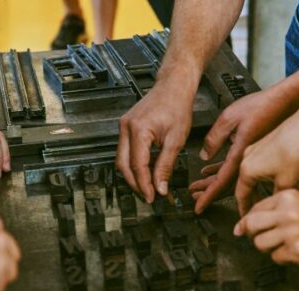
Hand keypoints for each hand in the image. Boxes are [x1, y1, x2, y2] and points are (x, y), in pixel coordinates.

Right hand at [115, 82, 192, 202]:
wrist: (174, 87)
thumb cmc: (177, 106)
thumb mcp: (176, 140)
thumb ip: (166, 166)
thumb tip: (161, 187)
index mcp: (139, 130)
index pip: (138, 166)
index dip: (144, 185)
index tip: (152, 197)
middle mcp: (126, 127)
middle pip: (123, 165)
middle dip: (135, 183)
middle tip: (148, 195)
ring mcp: (124, 126)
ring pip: (121, 159)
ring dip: (133, 175)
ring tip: (148, 186)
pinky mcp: (126, 126)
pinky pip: (125, 150)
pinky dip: (133, 163)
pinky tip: (145, 170)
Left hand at [190, 89, 294, 213]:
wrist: (287, 102)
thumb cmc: (263, 106)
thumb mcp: (230, 117)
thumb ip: (215, 137)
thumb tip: (205, 155)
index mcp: (241, 155)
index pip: (221, 182)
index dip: (208, 196)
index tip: (199, 207)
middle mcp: (249, 162)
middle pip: (225, 184)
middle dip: (207, 192)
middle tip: (194, 196)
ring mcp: (253, 158)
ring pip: (230, 178)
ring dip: (213, 182)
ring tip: (198, 187)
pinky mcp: (255, 153)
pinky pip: (237, 168)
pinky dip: (222, 171)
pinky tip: (211, 170)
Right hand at [234, 116, 298, 215]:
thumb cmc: (295, 148)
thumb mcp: (286, 183)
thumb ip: (276, 198)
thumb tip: (275, 206)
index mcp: (247, 169)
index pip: (241, 196)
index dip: (246, 210)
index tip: (248, 217)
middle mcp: (248, 158)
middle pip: (249, 185)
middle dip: (260, 198)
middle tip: (265, 209)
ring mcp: (257, 149)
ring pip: (260, 175)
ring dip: (271, 186)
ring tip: (283, 194)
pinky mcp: (267, 144)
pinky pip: (266, 165)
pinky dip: (274, 175)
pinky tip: (289, 179)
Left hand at [234, 189, 298, 265]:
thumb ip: (279, 210)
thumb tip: (252, 221)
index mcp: (287, 198)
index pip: (256, 208)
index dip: (248, 220)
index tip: (244, 227)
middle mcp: (286, 213)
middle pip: (251, 224)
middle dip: (250, 233)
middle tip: (255, 236)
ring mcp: (290, 233)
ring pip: (260, 243)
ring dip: (267, 247)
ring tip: (281, 245)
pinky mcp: (295, 250)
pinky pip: (275, 257)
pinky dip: (282, 257)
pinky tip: (294, 252)